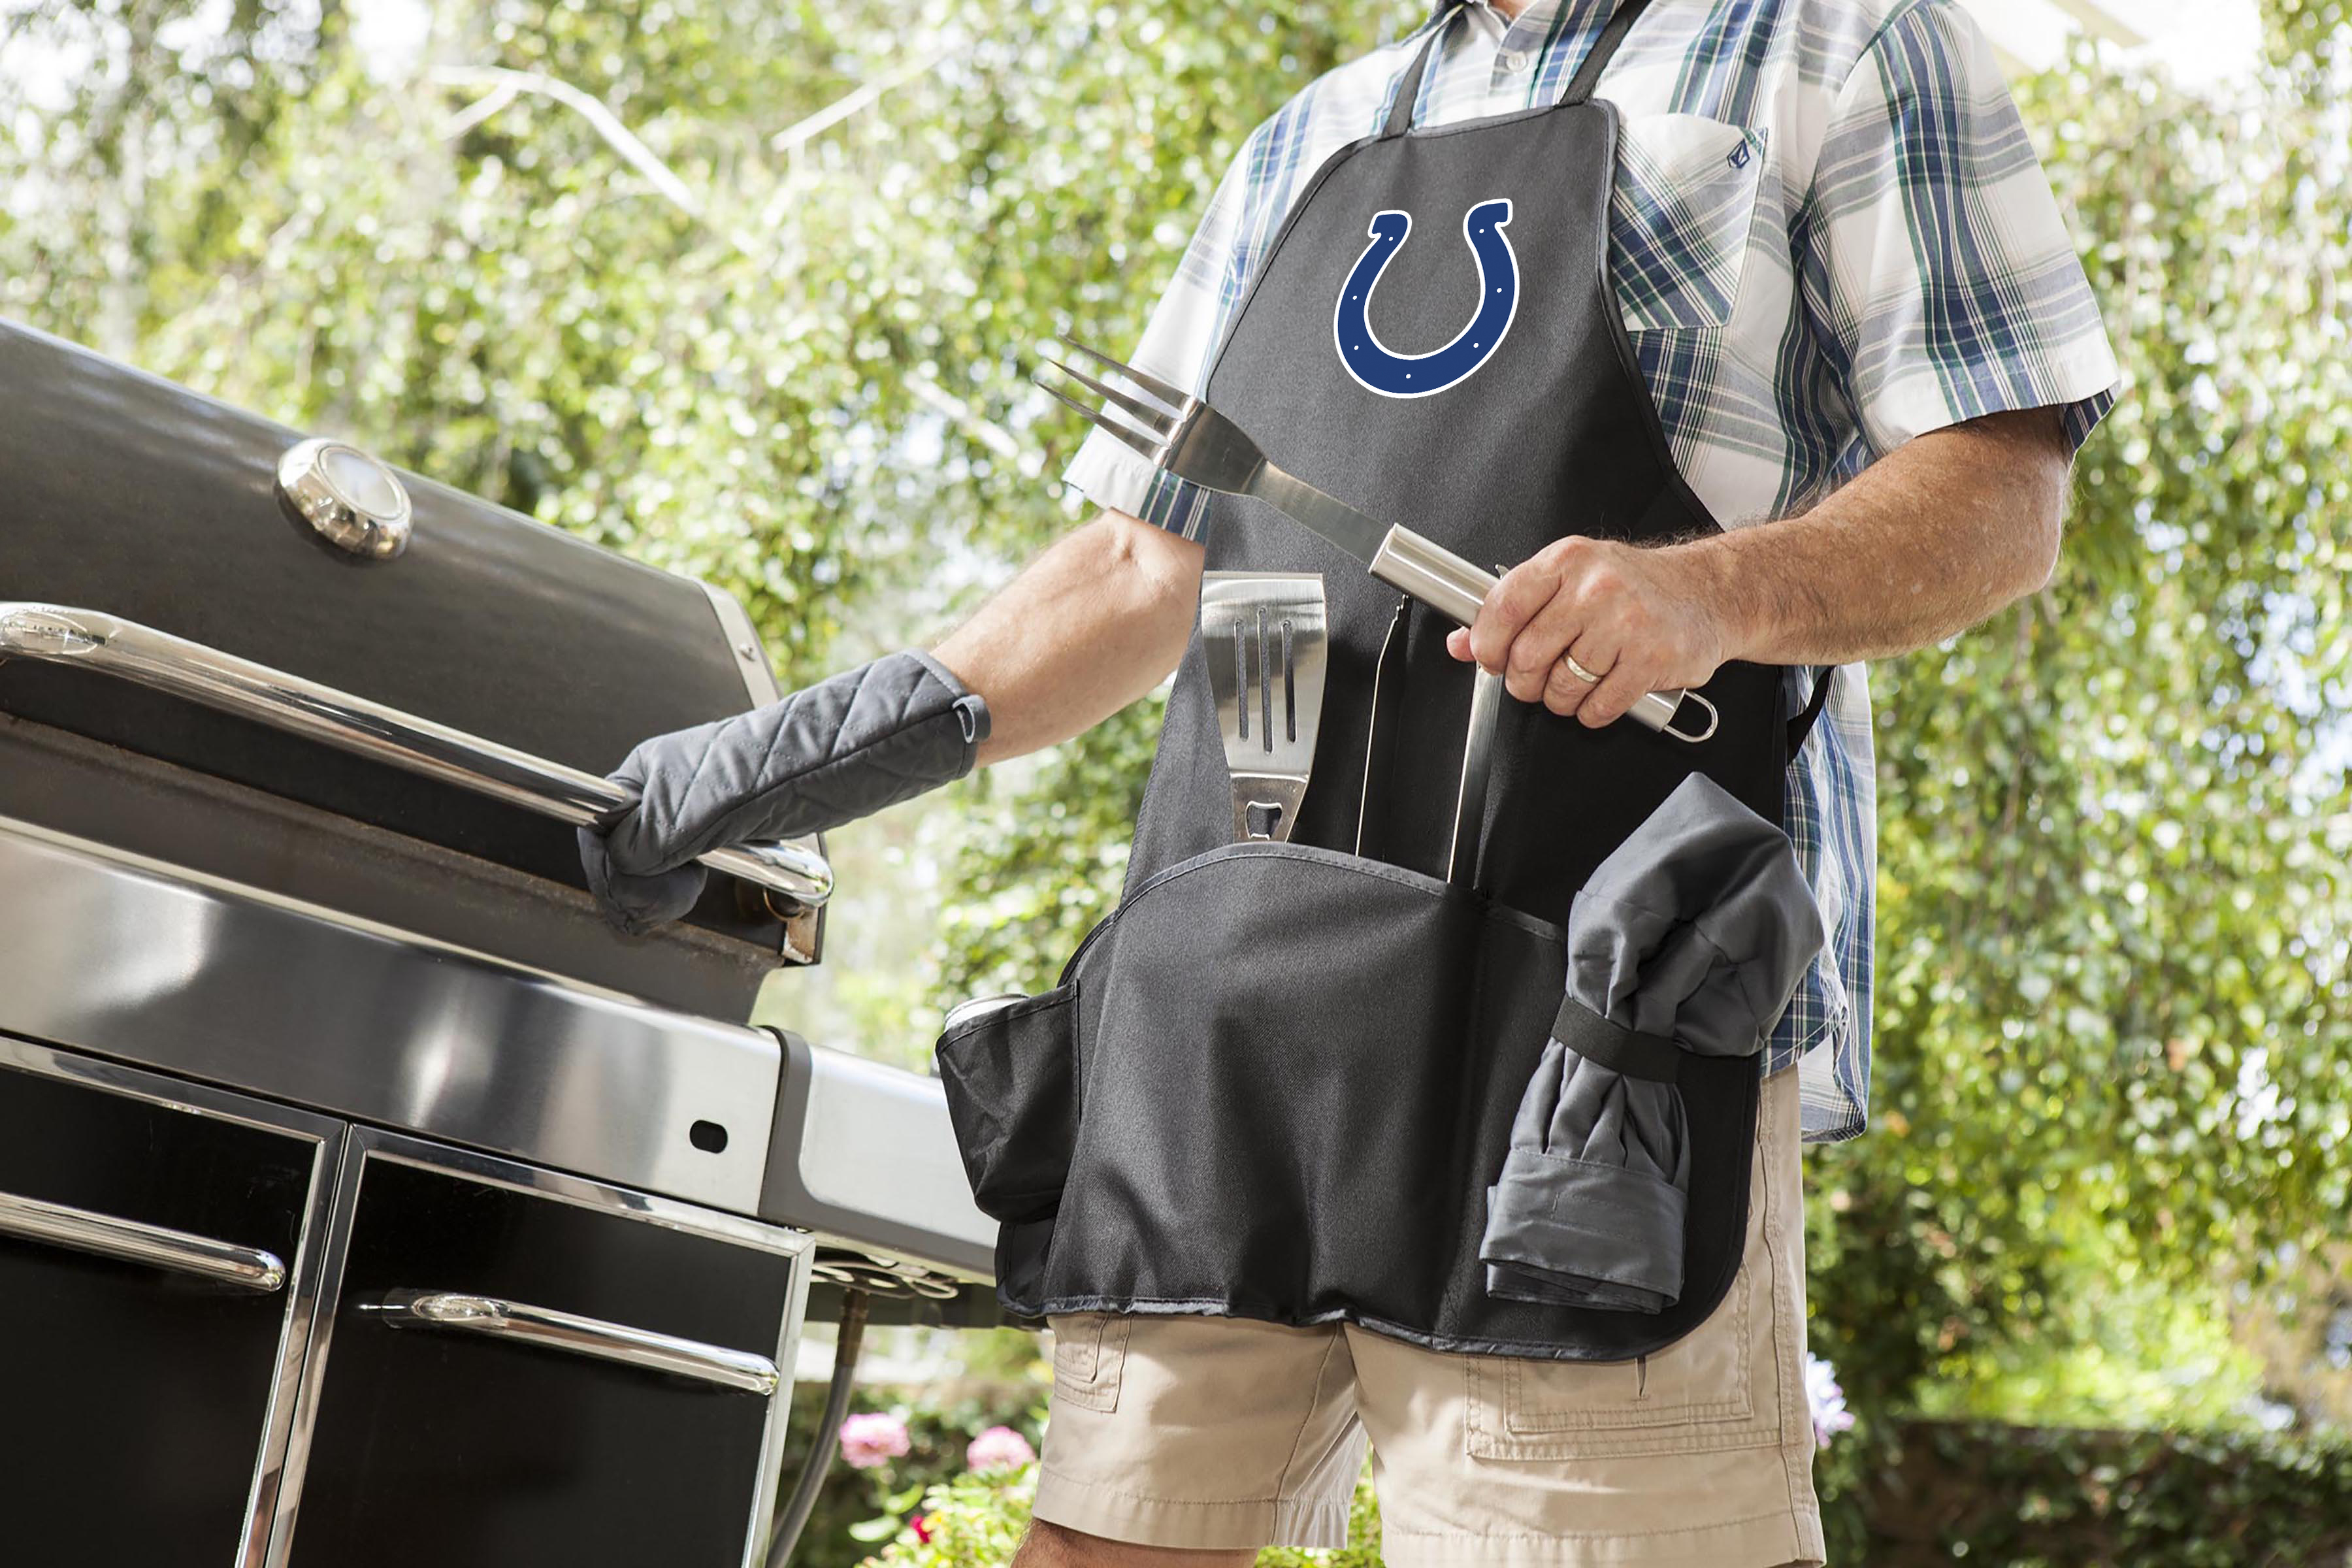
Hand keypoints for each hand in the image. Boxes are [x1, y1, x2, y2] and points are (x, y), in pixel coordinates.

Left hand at [1444, 536, 1739, 727]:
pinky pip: (1597, 707)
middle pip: (1527, 656)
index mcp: (1568, 561)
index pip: (1504, 607)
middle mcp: (1597, 589)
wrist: (1706, 592)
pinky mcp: (1652, 660)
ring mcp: (1627, 625)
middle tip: (1535, 679)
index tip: (1491, 657)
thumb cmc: (1633, 587)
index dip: (1487, 644)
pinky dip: (1591, 711)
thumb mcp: (1569, 579)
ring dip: (1560, 700)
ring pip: (1561, 688)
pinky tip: (1602, 693)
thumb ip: (1514, 608)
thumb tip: (1461, 642)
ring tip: (1576, 683)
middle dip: (1524, 681)